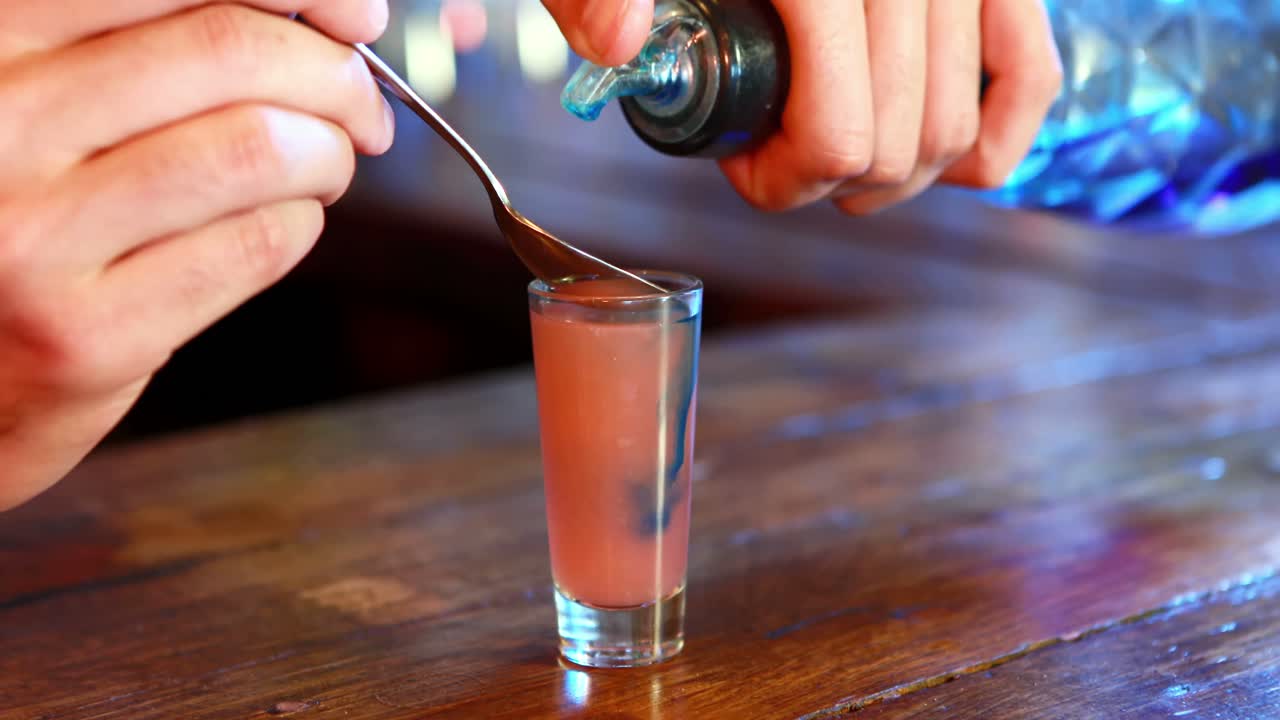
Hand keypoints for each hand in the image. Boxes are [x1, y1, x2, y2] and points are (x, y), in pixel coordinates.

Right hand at [0, 1, 394, 509]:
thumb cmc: (16, 209)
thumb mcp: (46, 93)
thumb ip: (147, 39)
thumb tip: (319, 12)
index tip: (354, 15)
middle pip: (233, 50)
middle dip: (337, 75)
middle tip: (361, 105)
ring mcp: (35, 236)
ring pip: (259, 148)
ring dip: (329, 154)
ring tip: (325, 166)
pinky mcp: (86, 333)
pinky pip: (256, 245)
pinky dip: (303, 222)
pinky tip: (285, 221)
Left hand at [543, 0, 1061, 213]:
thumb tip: (617, 42)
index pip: (835, 134)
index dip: (783, 181)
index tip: (737, 162)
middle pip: (895, 147)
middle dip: (828, 182)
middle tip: (775, 160)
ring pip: (954, 131)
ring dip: (891, 174)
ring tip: (831, 151)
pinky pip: (1028, 76)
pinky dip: (989, 138)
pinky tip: (934, 162)